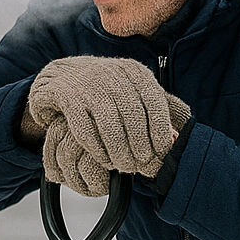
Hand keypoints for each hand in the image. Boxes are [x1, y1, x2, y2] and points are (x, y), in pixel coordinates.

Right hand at [27, 56, 189, 193]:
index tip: (160, 152)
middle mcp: (113, 74)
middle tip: (141, 166)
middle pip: (133, 117)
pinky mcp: (68, 98)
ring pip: (110, 126)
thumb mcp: (134, 90)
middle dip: (140, 147)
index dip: (160, 131)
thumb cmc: (105, 89)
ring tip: (124, 167)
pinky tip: (105, 160)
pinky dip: (98, 150)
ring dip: (120, 153)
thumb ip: (156, 109)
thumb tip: (177, 137)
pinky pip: (85, 130)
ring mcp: (89, 86)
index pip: (154, 102)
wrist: (62, 75)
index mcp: (134, 71)